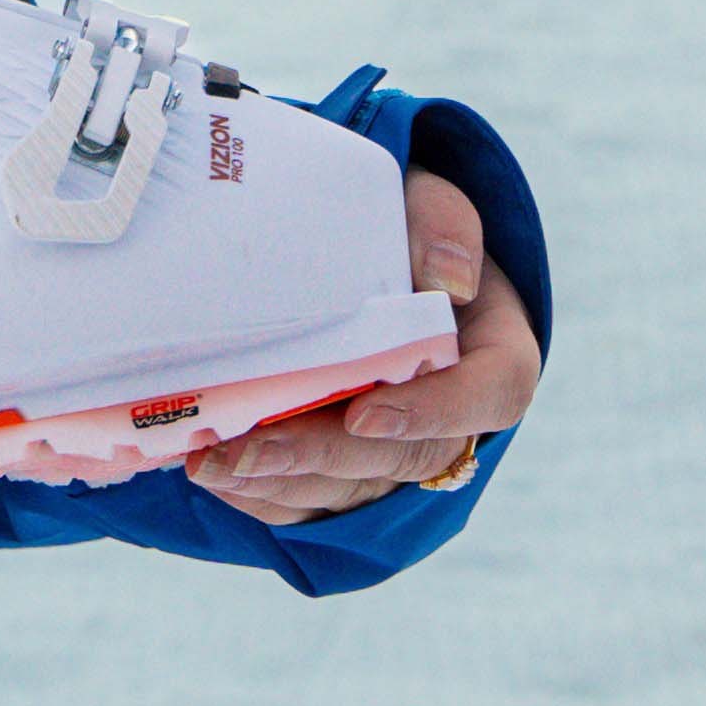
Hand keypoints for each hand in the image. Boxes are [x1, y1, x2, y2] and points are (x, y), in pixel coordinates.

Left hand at [185, 171, 541, 524]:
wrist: (359, 245)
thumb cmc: (399, 224)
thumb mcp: (426, 202)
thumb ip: (442, 225)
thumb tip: (450, 280)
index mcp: (493, 349)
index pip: (493, 393)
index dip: (434, 413)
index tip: (367, 413)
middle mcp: (452, 413)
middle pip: (405, 456)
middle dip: (323, 457)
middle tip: (251, 449)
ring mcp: (398, 448)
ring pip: (353, 488)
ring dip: (281, 483)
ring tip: (212, 463)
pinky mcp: (349, 470)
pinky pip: (316, 502)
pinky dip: (264, 495)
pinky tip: (215, 474)